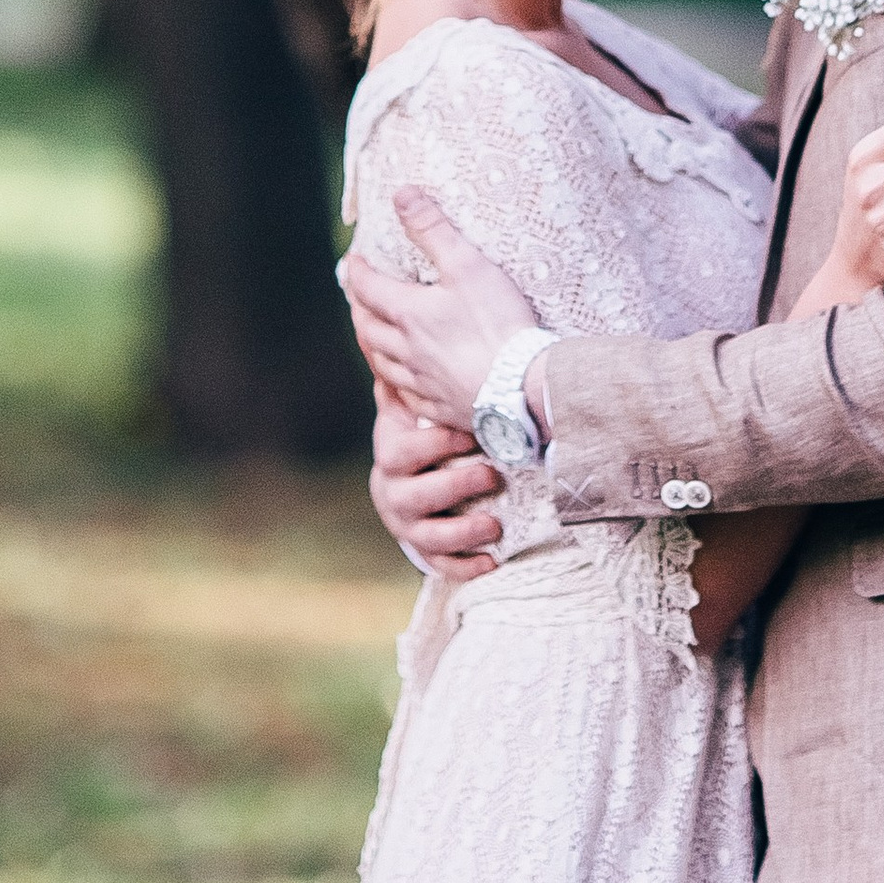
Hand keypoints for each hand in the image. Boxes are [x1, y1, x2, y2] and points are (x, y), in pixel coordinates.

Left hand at [343, 189, 537, 426]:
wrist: (523, 386)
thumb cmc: (497, 322)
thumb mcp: (468, 265)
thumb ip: (433, 229)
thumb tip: (401, 194)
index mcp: (410, 314)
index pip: (368, 289)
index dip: (357, 272)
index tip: (353, 260)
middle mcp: (407, 350)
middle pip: (368, 329)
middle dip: (360, 310)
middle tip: (360, 298)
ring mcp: (422, 383)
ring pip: (383, 365)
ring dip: (373, 346)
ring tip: (375, 337)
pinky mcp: (440, 407)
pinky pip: (407, 397)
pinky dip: (397, 383)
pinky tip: (404, 382)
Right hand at [370, 385, 502, 581]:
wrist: (424, 468)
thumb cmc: (431, 423)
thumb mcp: (419, 397)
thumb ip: (412, 371)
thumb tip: (388, 316)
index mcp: (391, 451)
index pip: (400, 450)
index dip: (433, 445)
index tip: (469, 436)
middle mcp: (392, 489)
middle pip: (412, 496)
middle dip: (453, 486)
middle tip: (492, 475)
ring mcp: (406, 523)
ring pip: (425, 534)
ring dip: (461, 531)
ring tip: (495, 525)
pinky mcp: (424, 549)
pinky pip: (440, 564)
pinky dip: (465, 566)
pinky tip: (492, 561)